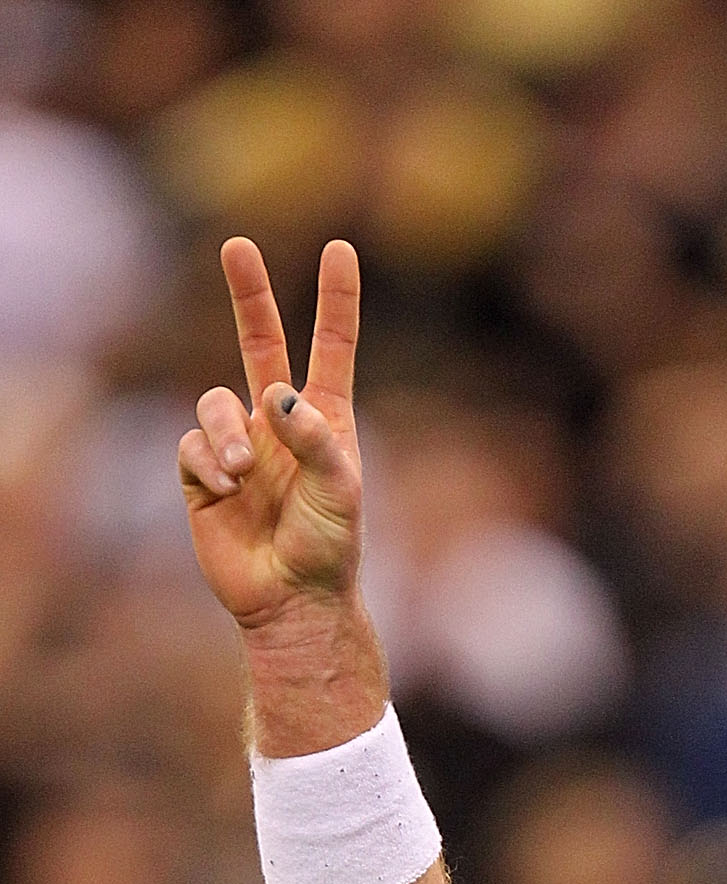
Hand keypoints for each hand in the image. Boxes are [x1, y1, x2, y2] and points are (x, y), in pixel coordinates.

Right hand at [179, 237, 363, 635]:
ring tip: (243, 472)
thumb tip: (275, 391)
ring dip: (226, 432)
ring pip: (215, 402)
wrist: (293, 601)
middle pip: (259, 342)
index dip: (336, 300)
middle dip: (249, 294)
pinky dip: (209, 464)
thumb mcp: (340, 490)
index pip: (331, 348)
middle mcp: (278, 424)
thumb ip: (314, 436)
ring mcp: (239, 445)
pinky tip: (228, 492)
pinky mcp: (202, 474)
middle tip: (237, 245)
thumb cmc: (329, 547)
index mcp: (323, 420)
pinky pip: (193, 446)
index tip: (340, 249)